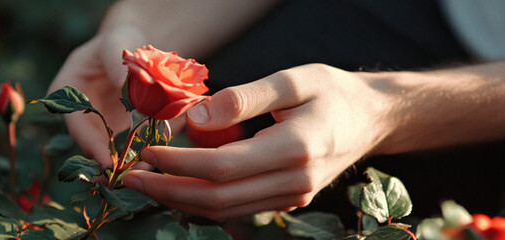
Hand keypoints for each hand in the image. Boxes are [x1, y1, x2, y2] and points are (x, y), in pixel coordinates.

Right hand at [48, 26, 150, 169]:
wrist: (130, 46)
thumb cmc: (118, 41)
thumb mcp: (115, 44)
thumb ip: (117, 63)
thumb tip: (125, 85)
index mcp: (65, 92)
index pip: (75, 124)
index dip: (91, 144)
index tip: (107, 161)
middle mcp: (77, 113)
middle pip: (90, 143)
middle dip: (109, 161)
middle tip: (127, 175)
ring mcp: (96, 123)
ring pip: (108, 149)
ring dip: (124, 161)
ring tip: (142, 171)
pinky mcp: (116, 129)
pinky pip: (125, 144)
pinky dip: (138, 152)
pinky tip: (152, 159)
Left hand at [122, 64, 400, 219]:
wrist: (373, 119)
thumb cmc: (333, 91)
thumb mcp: (294, 79)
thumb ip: (245, 97)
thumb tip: (196, 118)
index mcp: (296, 149)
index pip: (223, 167)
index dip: (179, 163)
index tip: (146, 150)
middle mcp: (294, 182)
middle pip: (219, 199)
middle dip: (169, 189)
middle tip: (132, 174)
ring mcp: (292, 197)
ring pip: (226, 212)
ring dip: (181, 201)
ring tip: (147, 182)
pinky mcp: (289, 201)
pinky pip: (238, 210)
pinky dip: (204, 203)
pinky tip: (180, 187)